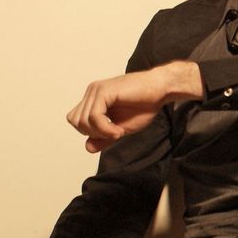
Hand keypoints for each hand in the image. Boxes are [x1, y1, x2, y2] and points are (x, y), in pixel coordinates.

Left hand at [67, 61, 202, 151]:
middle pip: (76, 121)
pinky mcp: (103, 91)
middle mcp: (92, 92)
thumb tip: (88, 148)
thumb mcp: (121, 128)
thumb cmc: (145, 105)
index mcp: (94, 99)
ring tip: (118, 132)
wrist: (161, 90)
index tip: (110, 134)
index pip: (76, 120)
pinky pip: (94, 116)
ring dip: (100, 132)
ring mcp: (96, 90)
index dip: (89, 132)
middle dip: (94, 133)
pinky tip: (118, 130)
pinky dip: (105, 129)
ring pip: (82, 120)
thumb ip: (103, 137)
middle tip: (114, 134)